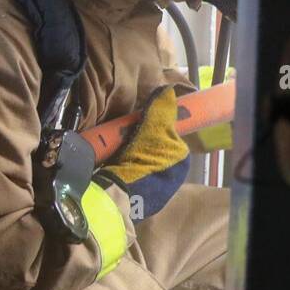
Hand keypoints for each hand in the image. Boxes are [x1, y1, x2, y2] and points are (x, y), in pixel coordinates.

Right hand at [96, 85, 189, 219]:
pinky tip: (109, 165)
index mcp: (181, 164)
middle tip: (122, 136)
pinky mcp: (134, 200)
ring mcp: (153, 193)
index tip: (137, 124)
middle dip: (141, 143)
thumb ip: (162, 111)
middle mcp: (171, 179)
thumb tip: (170, 90)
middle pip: (154, 151)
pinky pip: (128, 176)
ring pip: (141, 164)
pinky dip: (120, 169)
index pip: (170, 139)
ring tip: (113, 149)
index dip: (154, 128)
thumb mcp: (153, 130)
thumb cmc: (141, 161)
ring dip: (129, 156)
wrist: (116, 195)